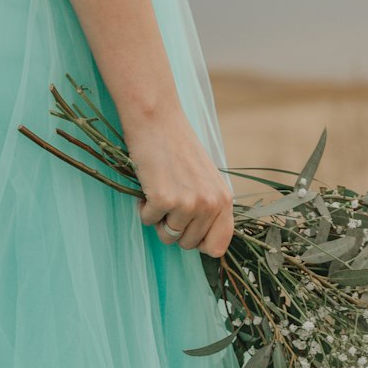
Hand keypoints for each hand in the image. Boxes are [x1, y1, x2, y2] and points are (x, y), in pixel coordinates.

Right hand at [126, 107, 233, 257]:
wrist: (157, 120)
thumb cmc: (179, 149)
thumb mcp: (206, 180)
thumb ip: (210, 209)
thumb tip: (204, 245)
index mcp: (224, 200)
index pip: (217, 247)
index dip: (199, 242)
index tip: (188, 229)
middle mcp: (210, 204)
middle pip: (188, 244)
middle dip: (174, 228)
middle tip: (170, 199)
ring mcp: (188, 203)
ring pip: (168, 236)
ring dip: (158, 218)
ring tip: (160, 190)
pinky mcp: (164, 199)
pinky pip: (148, 221)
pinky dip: (143, 207)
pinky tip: (148, 185)